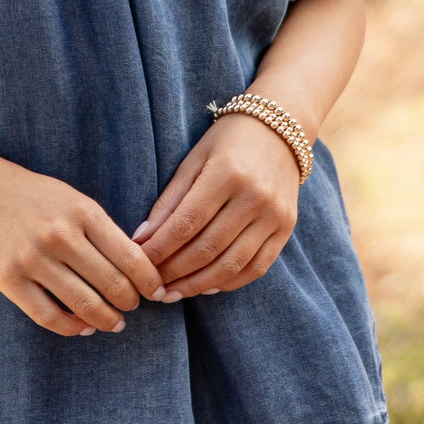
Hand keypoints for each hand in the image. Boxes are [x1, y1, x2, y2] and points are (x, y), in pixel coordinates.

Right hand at [0, 153, 166, 337]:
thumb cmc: (30, 195)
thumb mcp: (72, 199)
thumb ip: (101, 229)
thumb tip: (137, 268)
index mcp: (82, 212)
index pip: (131, 257)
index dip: (150, 281)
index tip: (156, 291)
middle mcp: (59, 235)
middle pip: (113, 284)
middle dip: (131, 302)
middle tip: (134, 306)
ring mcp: (32, 259)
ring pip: (85, 304)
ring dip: (107, 320)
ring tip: (115, 323)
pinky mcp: (8, 279)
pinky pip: (49, 316)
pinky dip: (73, 328)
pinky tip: (84, 327)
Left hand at [135, 114, 301, 299]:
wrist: (280, 130)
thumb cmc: (226, 143)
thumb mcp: (193, 160)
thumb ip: (169, 201)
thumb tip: (142, 239)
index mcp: (226, 174)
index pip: (186, 223)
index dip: (159, 249)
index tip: (137, 262)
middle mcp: (254, 197)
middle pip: (207, 248)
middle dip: (174, 272)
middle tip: (151, 285)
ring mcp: (274, 215)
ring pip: (231, 265)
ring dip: (198, 285)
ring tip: (173, 293)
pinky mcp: (286, 228)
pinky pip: (257, 267)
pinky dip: (228, 283)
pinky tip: (206, 287)